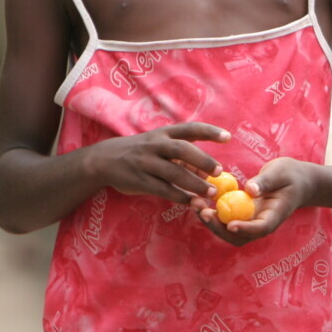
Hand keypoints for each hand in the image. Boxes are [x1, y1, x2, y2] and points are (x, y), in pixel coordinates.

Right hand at [85, 122, 227, 204]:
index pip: (190, 129)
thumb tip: (207, 171)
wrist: (103, 159)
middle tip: (220, 171)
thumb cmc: (141, 151)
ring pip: (173, 172)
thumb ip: (181, 155)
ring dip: (194, 183)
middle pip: (181, 150)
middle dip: (202, 160)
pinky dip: (179, 197)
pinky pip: (162, 190)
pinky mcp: (139, 180)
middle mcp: (155, 145)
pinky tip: (192, 203)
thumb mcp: (158, 145)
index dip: (209, 132)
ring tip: (211, 193)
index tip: (228, 137)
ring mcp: (145, 163)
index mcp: (163, 133)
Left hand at [198, 156, 313, 246]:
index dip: (244, 229)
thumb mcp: (281, 172)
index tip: (229, 223)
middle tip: (202, 210)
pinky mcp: (243, 216)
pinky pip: (226, 219)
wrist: (298, 182)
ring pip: (229, 231)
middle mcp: (261, 223)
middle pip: (239, 236)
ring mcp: (251, 222)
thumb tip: (250, 189)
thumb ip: (266, 181)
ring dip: (211, 222)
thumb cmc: (291, 175)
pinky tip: (199, 199)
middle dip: (218, 227)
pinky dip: (212, 212)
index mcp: (275, 216)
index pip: (260, 228)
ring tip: (195, 204)